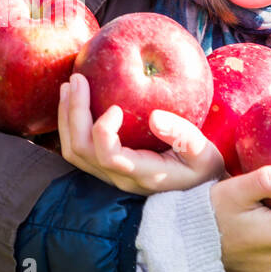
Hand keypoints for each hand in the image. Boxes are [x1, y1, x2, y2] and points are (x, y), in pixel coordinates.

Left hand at [57, 72, 226, 194]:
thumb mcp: (204, 155)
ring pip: (73, 151)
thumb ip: (183, 137)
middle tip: (77, 78)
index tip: (115, 106)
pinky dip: (70, 122)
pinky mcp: (104, 166)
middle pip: (81, 150)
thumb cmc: (203, 172)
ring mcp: (108, 174)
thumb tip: (155, 117)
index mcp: (143, 174)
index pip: (109, 157)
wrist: (197, 193)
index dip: (103, 130)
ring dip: (66, 116)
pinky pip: (77, 147)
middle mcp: (119, 177)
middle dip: (74, 113)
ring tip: (69, 85)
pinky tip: (76, 97)